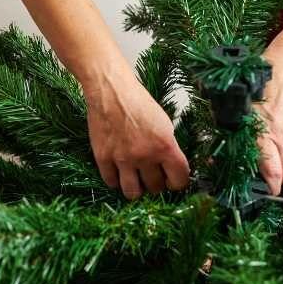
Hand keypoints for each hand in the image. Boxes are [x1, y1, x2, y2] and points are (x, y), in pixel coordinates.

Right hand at [83, 67, 189, 199]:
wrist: (112, 90)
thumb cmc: (139, 103)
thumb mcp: (165, 123)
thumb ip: (169, 148)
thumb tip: (173, 167)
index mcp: (165, 146)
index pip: (180, 180)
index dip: (178, 183)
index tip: (174, 180)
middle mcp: (145, 155)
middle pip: (156, 188)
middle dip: (157, 184)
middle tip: (154, 176)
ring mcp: (123, 158)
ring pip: (133, 193)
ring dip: (138, 189)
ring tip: (137, 180)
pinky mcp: (103, 157)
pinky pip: (111, 183)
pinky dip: (117, 181)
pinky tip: (120, 173)